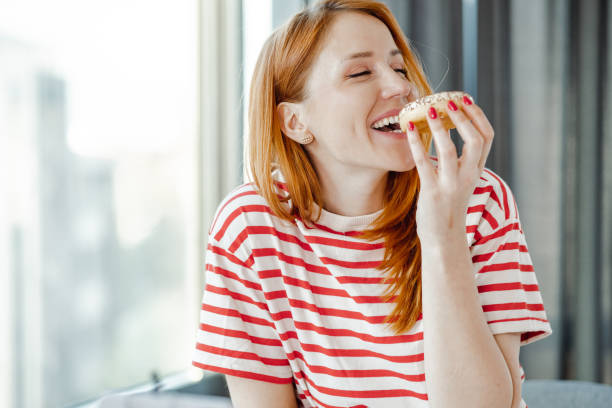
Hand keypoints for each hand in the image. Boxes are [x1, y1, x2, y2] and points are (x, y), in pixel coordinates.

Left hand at [405, 96, 493, 245]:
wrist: (444, 240)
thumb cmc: (448, 207)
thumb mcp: (461, 182)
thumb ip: (459, 161)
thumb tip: (446, 130)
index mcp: (476, 171)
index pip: (487, 137)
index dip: (477, 116)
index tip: (465, 100)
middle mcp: (468, 176)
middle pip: (476, 140)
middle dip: (463, 117)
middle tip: (448, 101)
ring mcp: (450, 185)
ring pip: (450, 150)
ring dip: (440, 126)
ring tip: (429, 109)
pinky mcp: (432, 193)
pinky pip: (424, 163)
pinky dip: (417, 143)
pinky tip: (409, 129)